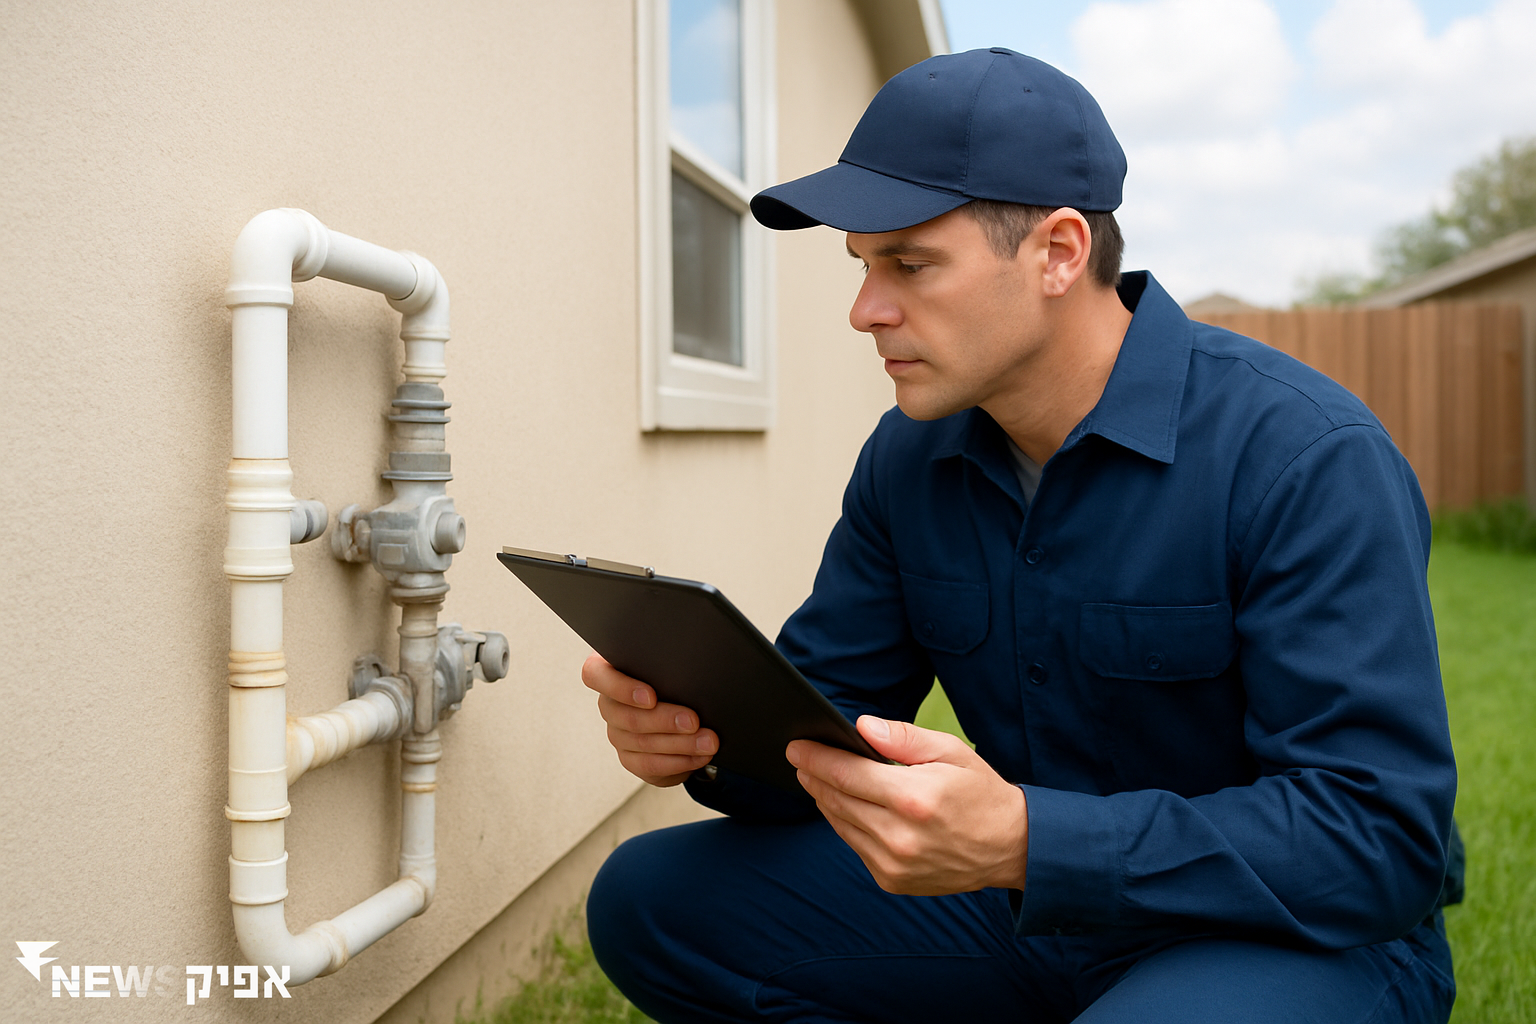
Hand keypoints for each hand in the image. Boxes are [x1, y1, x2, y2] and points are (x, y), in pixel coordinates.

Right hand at [581, 653, 717, 786]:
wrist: (684, 714)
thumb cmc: (674, 680)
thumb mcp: (671, 668)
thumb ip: (669, 666)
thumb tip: (690, 676)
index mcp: (610, 671)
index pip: (595, 675)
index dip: (620, 688)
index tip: (651, 697)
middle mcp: (609, 704)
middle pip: (626, 716)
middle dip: (665, 720)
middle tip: (694, 721)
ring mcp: (617, 734)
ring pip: (643, 743)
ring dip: (680, 743)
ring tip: (707, 741)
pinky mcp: (631, 759)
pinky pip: (651, 764)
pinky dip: (680, 761)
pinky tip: (699, 755)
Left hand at [787, 716, 1026, 894]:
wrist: (1011, 847)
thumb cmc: (980, 792)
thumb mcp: (950, 752)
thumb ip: (903, 739)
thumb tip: (861, 727)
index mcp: (913, 798)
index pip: (847, 773)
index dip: (816, 758)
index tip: (796, 747)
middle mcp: (899, 836)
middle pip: (836, 798)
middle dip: (814, 775)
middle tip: (800, 758)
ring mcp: (893, 863)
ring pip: (840, 823)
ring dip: (825, 799)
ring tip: (818, 778)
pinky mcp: (892, 880)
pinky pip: (855, 845)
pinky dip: (846, 823)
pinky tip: (846, 806)